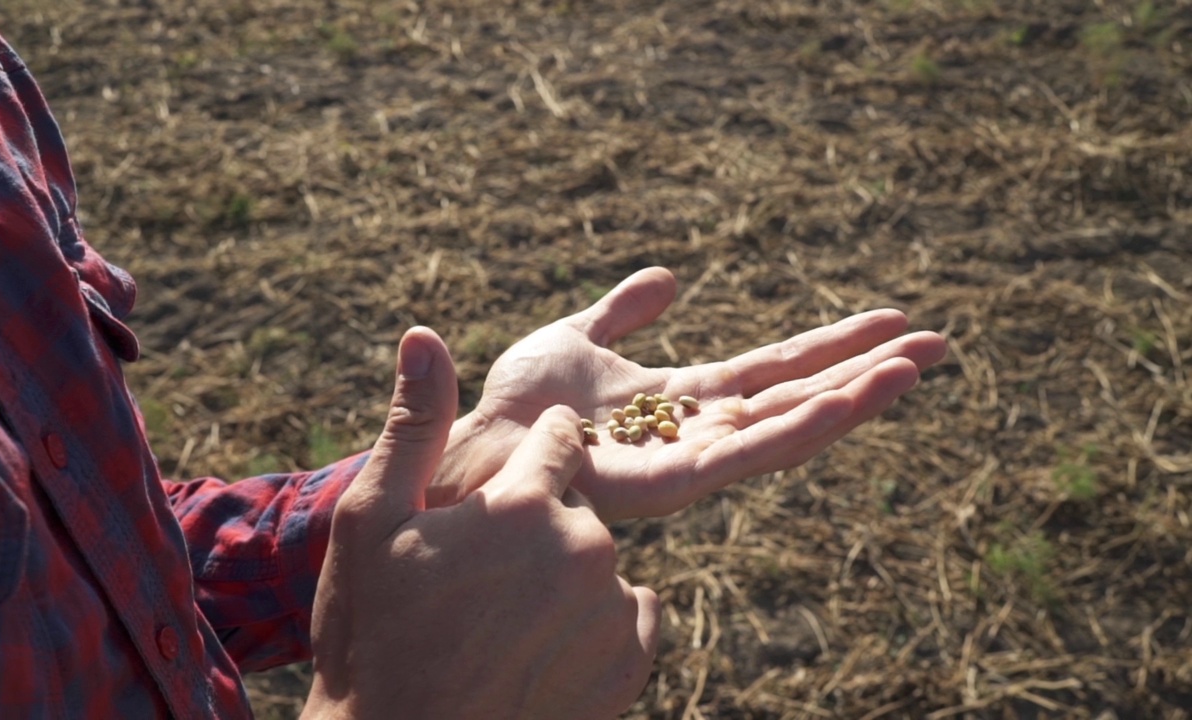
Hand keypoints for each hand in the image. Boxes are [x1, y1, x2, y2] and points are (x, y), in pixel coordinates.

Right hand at [305, 328, 659, 719]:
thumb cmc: (372, 635)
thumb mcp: (371, 522)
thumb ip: (413, 425)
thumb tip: (424, 337)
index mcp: (525, 503)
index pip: (558, 441)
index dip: (525, 462)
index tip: (492, 501)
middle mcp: (585, 548)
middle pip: (578, 505)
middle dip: (539, 525)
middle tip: (481, 580)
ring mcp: (613, 611)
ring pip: (600, 562)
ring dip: (564, 577)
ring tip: (501, 623)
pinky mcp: (630, 664)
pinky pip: (630, 613)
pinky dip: (593, 624)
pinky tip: (536, 649)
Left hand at [435, 267, 946, 520]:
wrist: (476, 442)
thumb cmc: (519, 399)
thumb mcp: (579, 337)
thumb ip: (624, 312)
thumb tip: (672, 278)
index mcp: (685, 397)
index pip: (775, 368)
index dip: (833, 345)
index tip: (893, 320)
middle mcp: (700, 431)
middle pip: (800, 396)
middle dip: (868, 371)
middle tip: (940, 343)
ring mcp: (692, 458)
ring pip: (790, 426)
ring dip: (856, 397)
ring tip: (918, 365)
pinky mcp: (673, 483)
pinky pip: (749, 453)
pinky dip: (803, 426)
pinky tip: (851, 399)